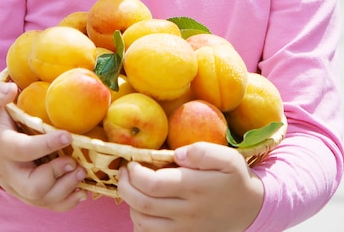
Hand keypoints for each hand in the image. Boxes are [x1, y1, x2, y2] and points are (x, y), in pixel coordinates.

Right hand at [0, 80, 86, 210]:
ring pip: (40, 199)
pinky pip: (46, 205)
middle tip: (74, 162)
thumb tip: (11, 89)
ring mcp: (19, 185)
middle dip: (55, 176)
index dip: (45, 145)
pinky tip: (81, 190)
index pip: (23, 150)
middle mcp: (10, 171)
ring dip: (64, 189)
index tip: (67, 135)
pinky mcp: (29, 192)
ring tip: (81, 171)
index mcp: (2, 146)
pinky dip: (66, 202)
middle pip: (30, 186)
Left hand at [118, 142, 263, 231]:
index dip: (135, 173)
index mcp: (194, 188)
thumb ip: (202, 152)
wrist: (250, 210)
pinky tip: (142, 207)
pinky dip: (139, 223)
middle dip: (125, 186)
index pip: (153, 184)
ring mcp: (184, 229)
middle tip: (124, 172)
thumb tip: (177, 153)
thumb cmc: (235, 179)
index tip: (132, 162)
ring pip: (143, 222)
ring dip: (130, 204)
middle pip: (142, 203)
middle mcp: (186, 212)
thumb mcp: (228, 158)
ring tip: (132, 187)